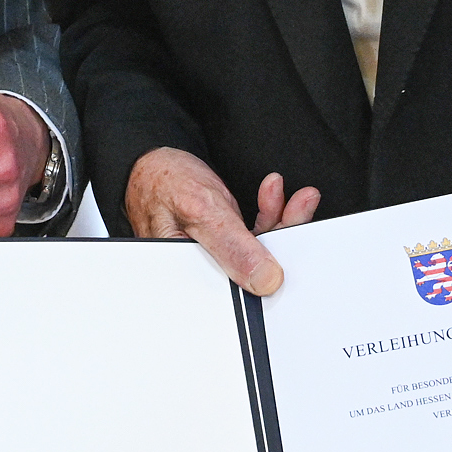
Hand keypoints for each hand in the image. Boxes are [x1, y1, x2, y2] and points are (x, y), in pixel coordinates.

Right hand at [123, 147, 318, 294]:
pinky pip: (256, 232)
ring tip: (296, 198)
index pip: (238, 289)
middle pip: (255, 268)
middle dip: (284, 237)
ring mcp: (216, 253)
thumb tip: (265, 281)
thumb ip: (232, 246)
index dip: (271, 272)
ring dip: (281, 220)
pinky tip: (273, 193)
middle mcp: (203, 269)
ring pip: (261, 248)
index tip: (295, 247)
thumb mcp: (200, 209)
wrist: (152, 161)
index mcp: (188, 275)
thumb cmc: (160, 181)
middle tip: (300, 209)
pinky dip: (270, 211)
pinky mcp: (224, 238)